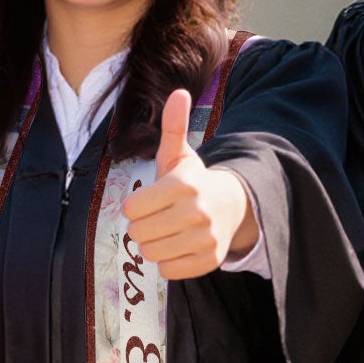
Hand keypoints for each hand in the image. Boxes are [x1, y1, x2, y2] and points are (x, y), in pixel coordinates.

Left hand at [120, 89, 255, 278]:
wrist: (231, 206)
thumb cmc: (193, 181)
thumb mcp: (180, 154)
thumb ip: (173, 126)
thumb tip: (179, 92)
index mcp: (185, 185)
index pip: (132, 209)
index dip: (135, 206)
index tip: (149, 201)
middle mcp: (197, 213)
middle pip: (138, 233)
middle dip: (142, 226)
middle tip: (158, 217)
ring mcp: (205, 239)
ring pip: (151, 254)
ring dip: (153, 244)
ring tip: (167, 231)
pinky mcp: (209, 261)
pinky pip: (168, 270)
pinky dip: (168, 262)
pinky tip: (178, 245)